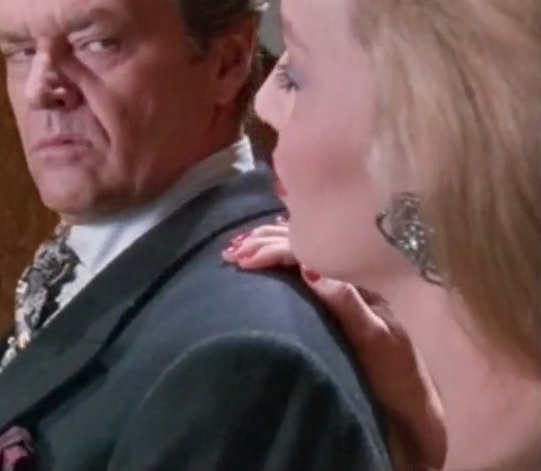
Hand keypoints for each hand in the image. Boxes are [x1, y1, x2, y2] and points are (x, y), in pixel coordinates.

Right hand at [222, 225, 446, 470]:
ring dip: (267, 243)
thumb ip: (346, 302)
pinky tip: (263, 249)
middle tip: (231, 253)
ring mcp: (344, 281)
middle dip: (264, 242)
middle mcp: (351, 271)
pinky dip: (279, 252)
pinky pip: (303, 260)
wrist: (412, 403)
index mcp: (360, 275)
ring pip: (301, 245)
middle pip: (303, 241)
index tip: (244, 260)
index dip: (275, 249)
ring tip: (237, 247)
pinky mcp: (337, 295)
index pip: (310, 249)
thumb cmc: (395, 374)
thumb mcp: (374, 340)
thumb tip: (309, 268)